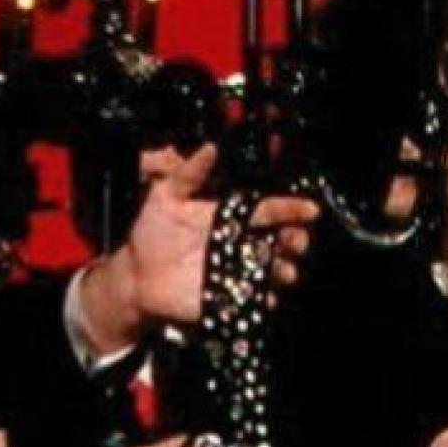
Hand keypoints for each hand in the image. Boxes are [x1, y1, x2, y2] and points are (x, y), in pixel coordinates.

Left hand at [78, 144, 318, 355]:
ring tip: (284, 271)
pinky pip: (256, 297)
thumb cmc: (153, 233)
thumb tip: (209, 149)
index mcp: (233, 217)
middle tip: (297, 241)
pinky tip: (266, 295)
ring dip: (285, 269)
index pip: (269, 210)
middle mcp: (242, 243)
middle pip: (281, 240)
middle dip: (296, 240)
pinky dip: (265, 298)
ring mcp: (240, 269)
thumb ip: (189, 173)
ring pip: (275, 269)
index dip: (291, 209)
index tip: (309, 209)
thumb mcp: (166, 196)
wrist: (138, 274)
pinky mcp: (232, 294)